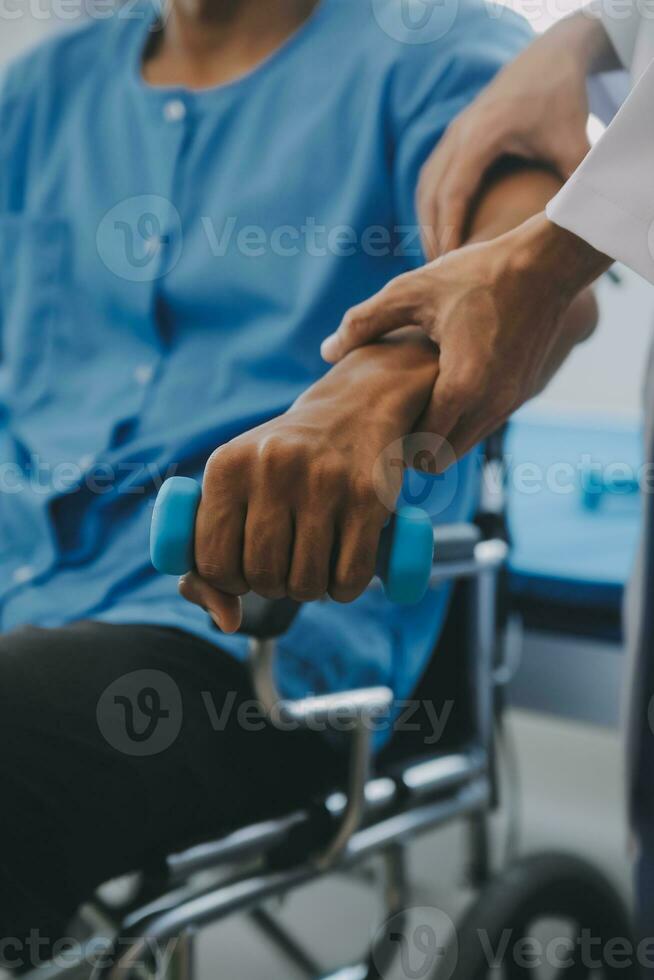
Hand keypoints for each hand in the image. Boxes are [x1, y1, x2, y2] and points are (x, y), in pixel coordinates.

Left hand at [179, 331, 437, 630]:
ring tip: (314, 562)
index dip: (228, 580)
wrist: (354, 409)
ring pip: (305, 584)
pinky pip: (349, 579)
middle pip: (261, 577)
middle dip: (272, 585)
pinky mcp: (368, 497)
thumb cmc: (283, 465)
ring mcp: (323, 481)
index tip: (245, 566)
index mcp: (227, 465)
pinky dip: (345, 591)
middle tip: (286, 562)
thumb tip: (226, 622)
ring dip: (309, 590)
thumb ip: (209, 555)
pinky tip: (343, 570)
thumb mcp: (235, 488)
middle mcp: (271, 467)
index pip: (211, 563)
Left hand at [322, 215, 605, 466]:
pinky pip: (482, 425)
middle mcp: (490, 405)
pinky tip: (436, 390)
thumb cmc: (476, 273)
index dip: (392, 445)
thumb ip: (364, 322)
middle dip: (412, 448)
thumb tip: (325, 351)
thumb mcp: (411, 291)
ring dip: (437, 434)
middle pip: (441, 458)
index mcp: (461, 388)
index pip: (421, 448)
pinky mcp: (521, 393)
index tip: (368, 429)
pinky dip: (459, 420)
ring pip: (464, 445)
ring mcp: (510, 403)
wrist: (547, 263)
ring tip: (405, 406)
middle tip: (382, 422)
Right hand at [417, 13, 610, 257]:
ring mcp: (451, 133)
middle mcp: (458, 133)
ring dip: (427, 221)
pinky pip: (431, 177)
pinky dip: (431, 206)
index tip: (449, 262)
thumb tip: (580, 223)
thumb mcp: (573, 140)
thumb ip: (575, 180)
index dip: (448, 229)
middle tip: (438, 273)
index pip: (454, 192)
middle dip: (432, 234)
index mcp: (481, 136)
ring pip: (426, 186)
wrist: (549, 56)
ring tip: (435, 258)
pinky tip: (440, 231)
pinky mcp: (453, 136)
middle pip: (431, 194)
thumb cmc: (561, 99)